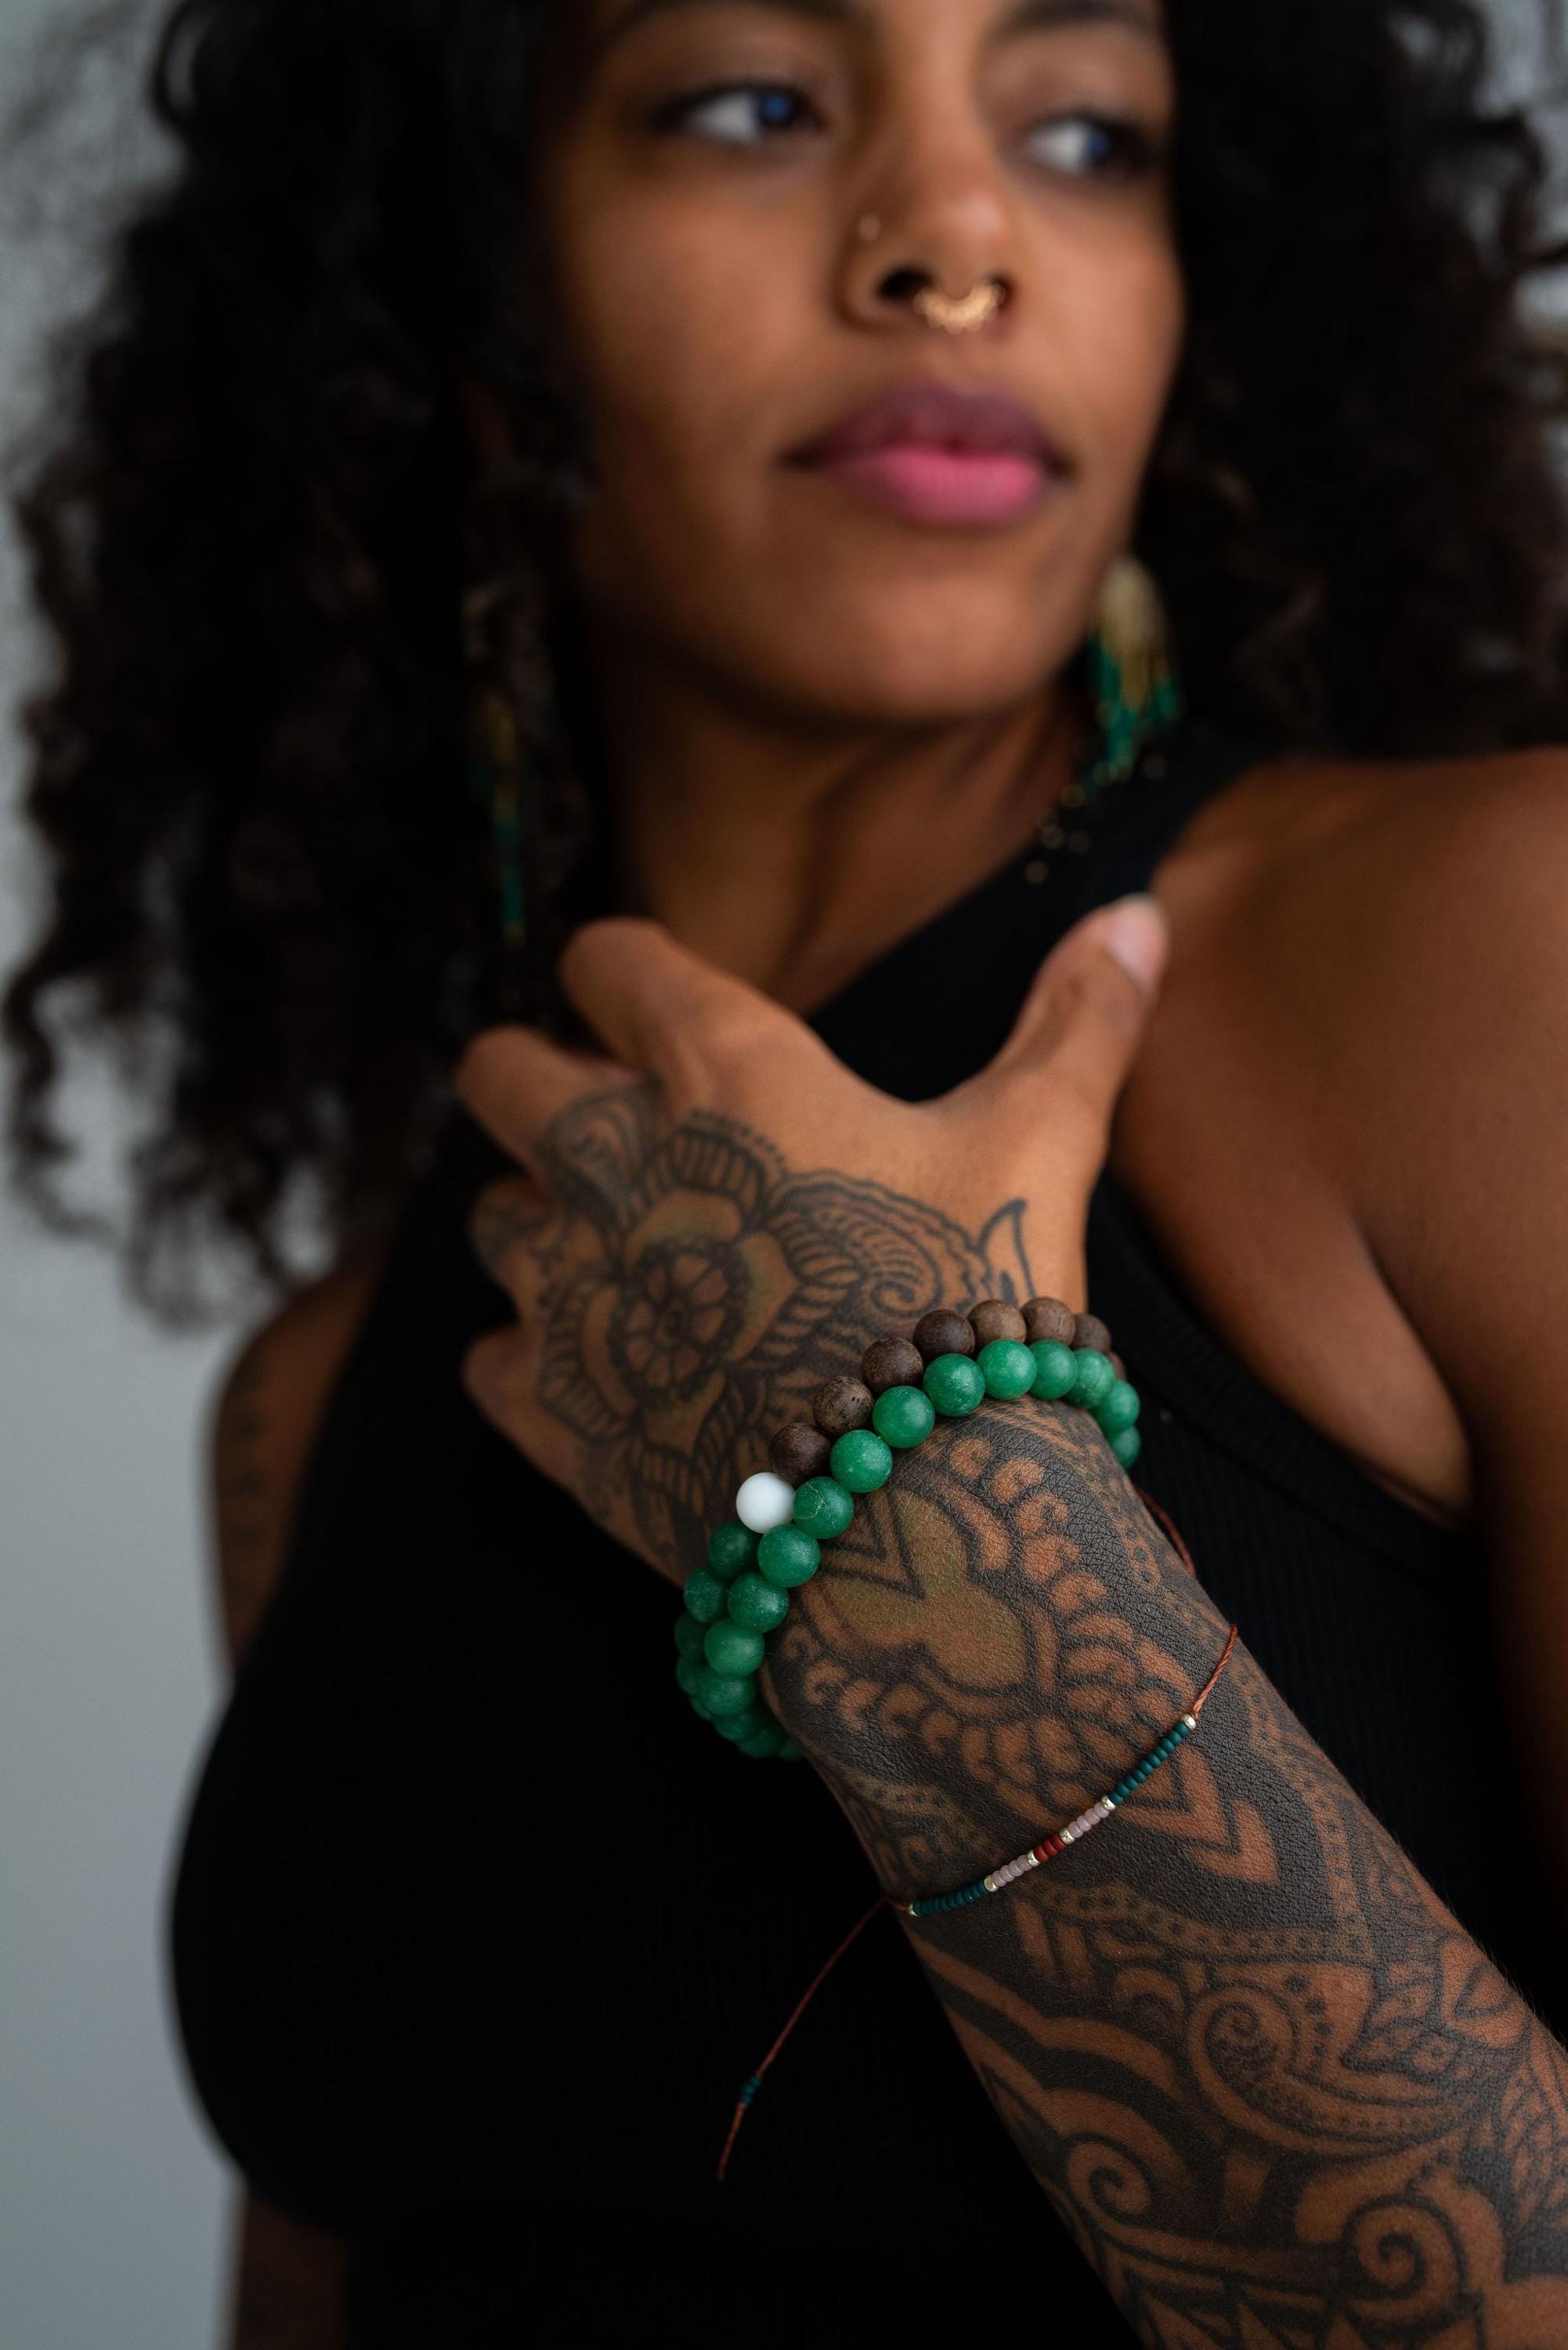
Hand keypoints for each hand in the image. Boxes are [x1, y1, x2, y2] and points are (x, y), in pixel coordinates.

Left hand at [455, 896, 1167, 1585]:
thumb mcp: (1043, 1140)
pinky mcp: (552, 1412)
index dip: (625, 969)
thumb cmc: (976, 1298)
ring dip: (537, 1223)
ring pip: (486, 1219)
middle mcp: (610, 1165)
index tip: (652, 996)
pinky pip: (490, 1362)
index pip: (609, 959)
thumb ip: (1075, 1020)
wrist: (915, 1509)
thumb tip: (1137, 915)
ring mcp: (567, 1292)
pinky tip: (614, 1377)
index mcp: (719, 1072)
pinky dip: (534, 1363)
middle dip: (537, 1081)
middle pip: (496, 1072)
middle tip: (612, 1122)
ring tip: (626, 1257)